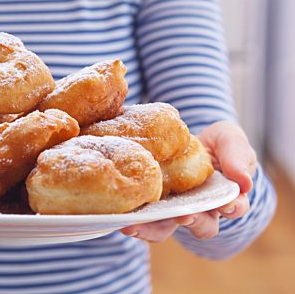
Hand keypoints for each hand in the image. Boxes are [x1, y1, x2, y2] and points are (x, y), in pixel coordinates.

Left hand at [121, 121, 256, 241]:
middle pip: (202, 225)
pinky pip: (146, 222)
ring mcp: (176, 210)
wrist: (185, 138)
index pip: (234, 207)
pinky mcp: (154, 207)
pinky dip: (136, 224)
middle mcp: (202, 210)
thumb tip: (244, 182)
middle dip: (193, 222)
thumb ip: (237, 156)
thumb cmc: (217, 143)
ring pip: (169, 229)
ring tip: (140, 226)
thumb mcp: (230, 141)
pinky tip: (124, 222)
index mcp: (227, 196)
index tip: (227, 205)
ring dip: (155, 230)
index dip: (232, 208)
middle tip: (184, 216)